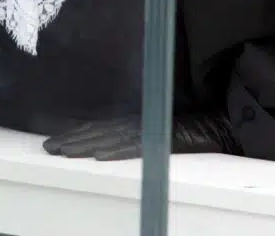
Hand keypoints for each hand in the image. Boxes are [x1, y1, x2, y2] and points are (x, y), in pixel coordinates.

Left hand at [42, 112, 241, 160]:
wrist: (226, 123)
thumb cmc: (196, 129)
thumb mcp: (159, 130)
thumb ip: (140, 134)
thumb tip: (111, 143)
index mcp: (138, 120)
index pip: (101, 127)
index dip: (78, 133)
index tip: (56, 141)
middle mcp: (140, 122)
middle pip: (99, 131)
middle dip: (72, 139)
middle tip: (47, 147)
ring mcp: (150, 130)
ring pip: (110, 137)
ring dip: (84, 144)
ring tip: (62, 151)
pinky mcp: (162, 138)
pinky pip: (135, 146)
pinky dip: (115, 149)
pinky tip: (97, 155)